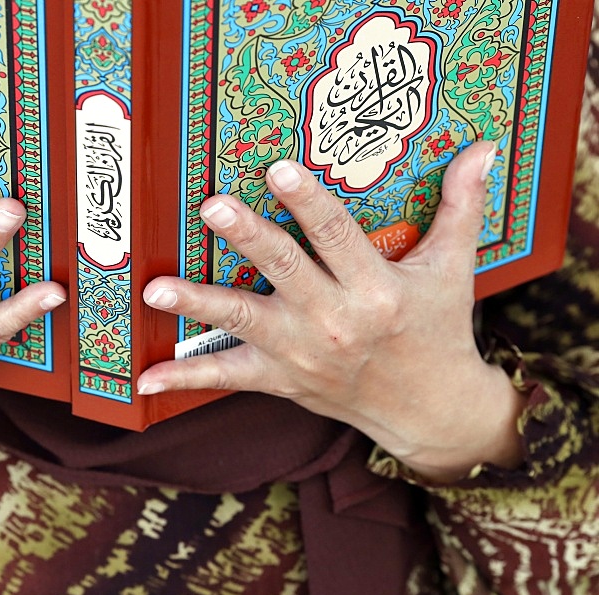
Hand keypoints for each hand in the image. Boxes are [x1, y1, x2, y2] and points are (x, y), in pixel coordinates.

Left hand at [137, 142, 524, 481]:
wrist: (430, 409)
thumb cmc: (438, 329)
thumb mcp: (454, 268)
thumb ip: (461, 207)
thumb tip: (485, 149)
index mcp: (376, 288)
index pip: (336, 235)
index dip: (307, 201)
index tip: (278, 170)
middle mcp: (335, 320)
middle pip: (285, 270)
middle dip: (247, 238)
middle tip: (211, 207)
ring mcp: (301, 353)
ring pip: (244, 321)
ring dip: (198, 303)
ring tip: (155, 287)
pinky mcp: (280, 379)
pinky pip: (228, 378)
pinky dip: (186, 378)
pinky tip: (146, 378)